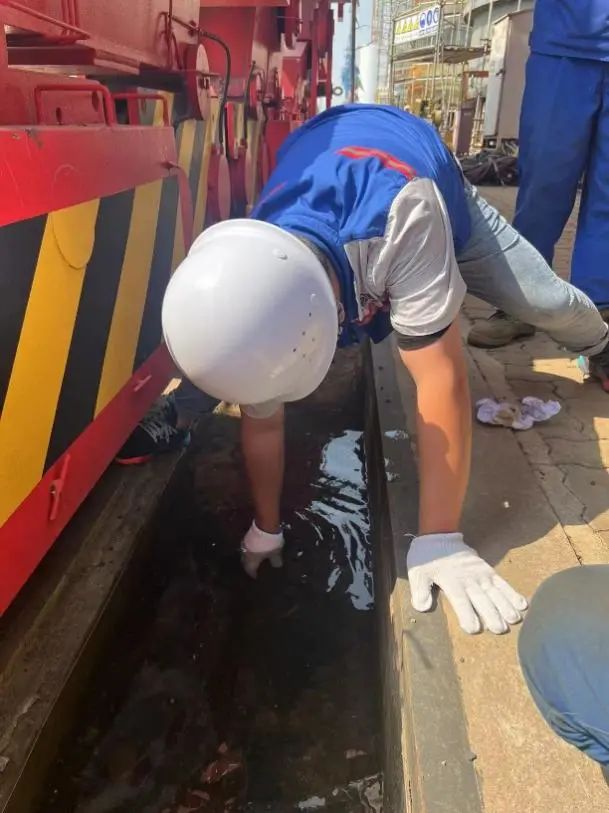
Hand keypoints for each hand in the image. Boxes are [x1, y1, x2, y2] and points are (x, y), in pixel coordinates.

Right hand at [241, 521, 283, 578]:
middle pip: (245, 563)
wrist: (265, 525)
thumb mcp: (276, 554)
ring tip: (255, 559)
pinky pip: (248, 547)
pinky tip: (256, 549)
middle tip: (255, 568)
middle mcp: (245, 554)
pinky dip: (251, 550)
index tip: (256, 577)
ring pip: (245, 554)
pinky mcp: (247, 536)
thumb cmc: (270, 544)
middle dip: (249, 566)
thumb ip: (276, 561)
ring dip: (249, 557)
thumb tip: (277, 566)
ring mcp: (245, 544)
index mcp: (251, 560)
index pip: (249, 570)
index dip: (252, 574)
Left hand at [406, 533, 527, 633]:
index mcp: (451, 581)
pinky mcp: (487, 569)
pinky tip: (522, 604)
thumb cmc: (426, 557)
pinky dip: (512, 593)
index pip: (460, 600)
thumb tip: (422, 608)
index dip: (467, 614)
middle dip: (491, 614)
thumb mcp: (417, 572)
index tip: (474, 628)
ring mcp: (480, 574)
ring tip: (515, 620)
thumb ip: (420, 589)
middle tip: (500, 629)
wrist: (439, 535)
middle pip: (481, 598)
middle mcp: (468, 579)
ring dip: (505, 605)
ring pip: (495, 591)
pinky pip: (501, 582)